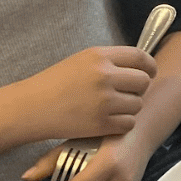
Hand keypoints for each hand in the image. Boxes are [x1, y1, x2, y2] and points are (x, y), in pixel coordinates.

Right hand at [16, 46, 155, 140]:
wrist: (31, 107)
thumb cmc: (55, 83)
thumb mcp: (81, 60)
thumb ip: (110, 61)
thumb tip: (139, 67)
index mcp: (100, 56)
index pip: (140, 57)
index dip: (149, 66)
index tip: (149, 73)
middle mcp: (105, 76)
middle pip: (143, 81)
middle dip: (139, 89)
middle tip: (127, 94)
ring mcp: (104, 101)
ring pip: (138, 104)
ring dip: (130, 108)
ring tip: (112, 108)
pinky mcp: (101, 123)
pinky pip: (129, 123)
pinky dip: (122, 124)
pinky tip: (108, 121)